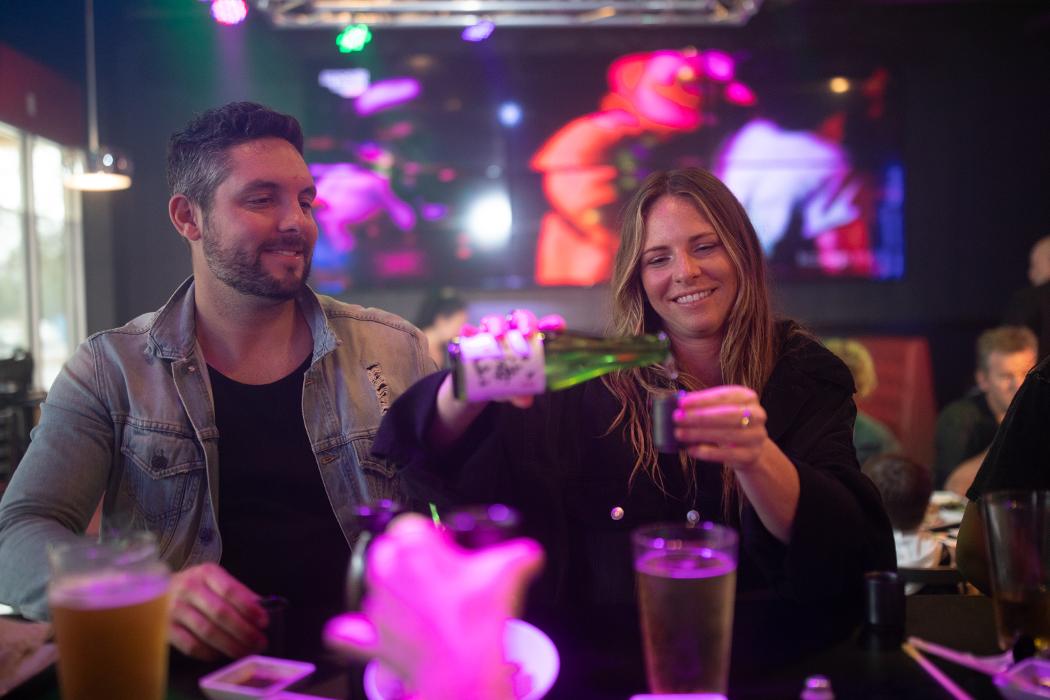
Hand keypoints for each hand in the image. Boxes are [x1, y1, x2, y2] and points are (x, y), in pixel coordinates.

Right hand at [168, 563, 267, 660]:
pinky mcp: (165, 629)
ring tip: (245, 652)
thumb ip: (238, 592)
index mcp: (206, 573)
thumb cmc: (195, 587)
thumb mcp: (215, 580)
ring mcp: (175, 609)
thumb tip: (263, 609)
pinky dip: (209, 653)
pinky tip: (220, 655)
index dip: (249, 608)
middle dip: (244, 631)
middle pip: (221, 613)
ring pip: (207, 632)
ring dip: (230, 645)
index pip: (231, 590)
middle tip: (259, 643)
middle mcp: (189, 588)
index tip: (264, 622)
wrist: (156, 592)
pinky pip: (191, 645)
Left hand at [325, 514, 543, 699]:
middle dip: (409, 557)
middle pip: (388, 551)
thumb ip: (519, 555)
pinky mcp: (374, 639)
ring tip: (426, 605)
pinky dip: (355, 631)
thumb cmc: (476, 623)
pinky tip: (368, 629)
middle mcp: (388, 574)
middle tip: (439, 572)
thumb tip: (527, 553)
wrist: (464, 672)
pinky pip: (349, 633)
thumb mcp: (507, 573)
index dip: (432, 534)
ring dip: (394, 592)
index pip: (411, 524)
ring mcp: (377, 608)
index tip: (448, 547)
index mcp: (413, 549)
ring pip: (375, 587)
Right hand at [460, 310, 565, 408]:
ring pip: (495, 320)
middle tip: (525, 333)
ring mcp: (490, 333)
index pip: (544, 327)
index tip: (557, 326)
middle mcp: (510, 331)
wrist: (479, 382)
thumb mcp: (513, 388)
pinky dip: (469, 331)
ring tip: (497, 336)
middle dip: (524, 322)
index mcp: (528, 340)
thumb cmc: (504, 379)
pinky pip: (470, 331)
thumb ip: (520, 392)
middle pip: (520, 318)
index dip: (552, 323)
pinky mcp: (472, 338)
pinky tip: (468, 333)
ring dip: (497, 325)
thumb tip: (525, 401)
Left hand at [674, 385, 768, 470]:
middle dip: (700, 417)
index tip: (681, 402)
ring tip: (679, 433)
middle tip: (677, 418)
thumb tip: (679, 403)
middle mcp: (756, 415)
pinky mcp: (750, 455)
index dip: (702, 399)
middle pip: (727, 415)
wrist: (750, 446)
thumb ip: (702, 405)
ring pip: (726, 435)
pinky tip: (691, 449)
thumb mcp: (720, 408)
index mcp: (748, 397)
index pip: (724, 396)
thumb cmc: (728, 422)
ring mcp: (756, 436)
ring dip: (699, 434)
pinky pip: (726, 454)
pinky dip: (707, 452)